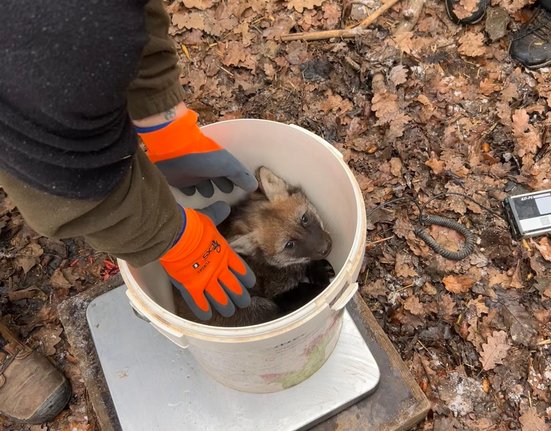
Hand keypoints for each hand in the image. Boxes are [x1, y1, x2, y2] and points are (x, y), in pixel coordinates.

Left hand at [136, 109, 256, 196]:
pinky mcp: (178, 179)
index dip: (236, 179)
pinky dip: (190, 192)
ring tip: (209, 194)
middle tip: (228, 191)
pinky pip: (186, 188)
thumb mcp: (228, 165)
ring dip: (206, 189)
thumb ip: (241, 176)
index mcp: (219, 162)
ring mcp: (191, 173)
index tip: (242, 188)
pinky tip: (192, 195)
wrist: (174, 152)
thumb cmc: (204, 157)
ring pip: (201, 183)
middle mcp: (206, 167)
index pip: (231, 172)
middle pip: (216, 177)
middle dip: (222, 183)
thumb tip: (254, 186)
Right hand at [160, 202, 254, 320]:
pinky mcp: (190, 287)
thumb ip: (217, 214)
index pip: (241, 270)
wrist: (174, 235)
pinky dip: (203, 310)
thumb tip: (224, 206)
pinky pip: (198, 303)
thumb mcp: (207, 217)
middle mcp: (218, 269)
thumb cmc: (191, 225)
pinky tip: (207, 316)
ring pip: (220, 299)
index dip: (246, 279)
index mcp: (225, 254)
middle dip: (240, 297)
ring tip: (229, 311)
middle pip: (234, 288)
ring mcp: (205, 280)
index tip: (250, 285)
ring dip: (226, 306)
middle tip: (244, 303)